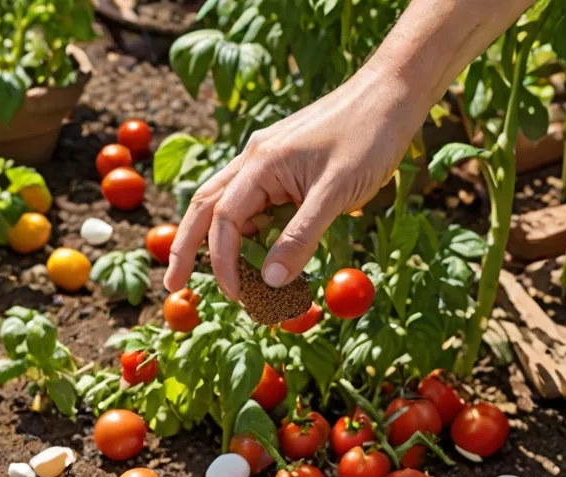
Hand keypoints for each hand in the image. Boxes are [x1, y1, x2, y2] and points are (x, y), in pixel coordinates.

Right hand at [164, 67, 418, 299]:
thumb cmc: (369, 136)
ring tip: (220, 276)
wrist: (393, 92)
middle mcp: (255, 158)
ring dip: (216, 240)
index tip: (236, 296)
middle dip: (187, 247)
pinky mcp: (284, 164)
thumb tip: (269, 281)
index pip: (224, 220)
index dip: (224, 262)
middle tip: (172, 284)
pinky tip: (255, 250)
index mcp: (261, 163)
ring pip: (225, 204)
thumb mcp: (335, 193)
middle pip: (205, 207)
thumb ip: (300, 237)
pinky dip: (247, 229)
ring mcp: (267, 159)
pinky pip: (253, 201)